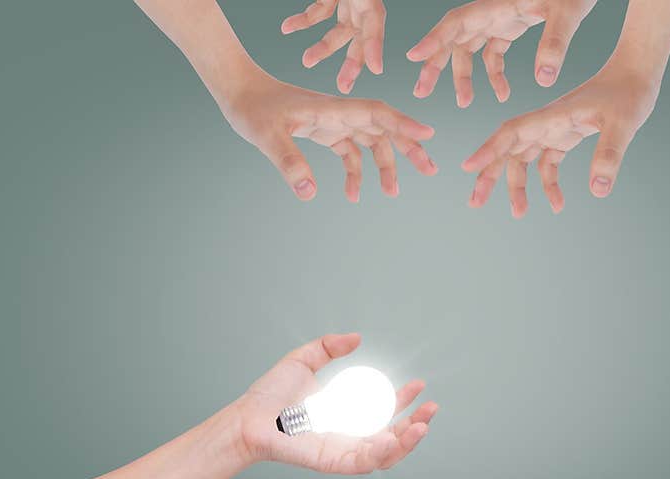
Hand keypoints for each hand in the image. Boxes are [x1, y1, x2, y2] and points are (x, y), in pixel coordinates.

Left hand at [225, 73, 436, 200]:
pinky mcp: (325, 132)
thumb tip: (310, 192)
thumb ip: (289, 162)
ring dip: (385, 165)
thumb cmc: (253, 108)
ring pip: (371, 141)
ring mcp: (334, 123)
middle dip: (408, 147)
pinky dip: (355, 172)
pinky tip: (352, 194)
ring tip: (391, 192)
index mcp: (333, 109)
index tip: (426, 135)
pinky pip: (350, 152)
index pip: (376, 112)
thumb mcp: (267, 136)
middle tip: (430, 169)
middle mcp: (339, 114)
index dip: (403, 123)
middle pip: (383, 127)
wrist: (239, 93)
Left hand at [235, 334, 437, 473]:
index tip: (420, 385)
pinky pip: (362, 463)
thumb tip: (356, 337)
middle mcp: (348, 434)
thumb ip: (329, 347)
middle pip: (392, 436)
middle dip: (417, 425)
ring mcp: (342, 450)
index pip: (384, 410)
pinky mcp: (332, 462)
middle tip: (432, 408)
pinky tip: (391, 437)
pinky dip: (381, 453)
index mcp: (346, 413)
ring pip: (385, 455)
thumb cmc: (270, 395)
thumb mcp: (305, 359)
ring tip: (422, 426)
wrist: (248, 416)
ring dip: (407, 443)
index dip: (405, 400)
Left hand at [282, 0, 386, 93]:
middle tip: (344, 87)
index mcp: (371, 5)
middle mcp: (361, 9)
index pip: (374, 32)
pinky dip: (301, 23)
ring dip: (322, 50)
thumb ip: (367, 13)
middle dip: (351, 65)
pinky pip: (316, 14)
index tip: (376, 70)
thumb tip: (366, 33)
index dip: (375, 50)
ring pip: (336, 34)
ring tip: (307, 62)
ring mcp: (346, 4)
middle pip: (358, 42)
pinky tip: (286, 29)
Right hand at [407, 0, 596, 105]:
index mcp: (496, 5)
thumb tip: (543, 80)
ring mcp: (500, 19)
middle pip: (453, 38)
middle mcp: (492, 12)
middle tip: (421, 92)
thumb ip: (554, 44)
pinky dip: (494, 75)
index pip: (456, 22)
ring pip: (469, 49)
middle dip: (435, 65)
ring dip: (464, 76)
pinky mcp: (512, 27)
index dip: (433, 40)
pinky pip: (493, 54)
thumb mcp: (568, 12)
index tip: (413, 57)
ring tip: (465, 103)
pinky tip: (503, 94)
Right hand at [462, 62, 659, 216]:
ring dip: (517, 186)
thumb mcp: (623, 124)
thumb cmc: (628, 93)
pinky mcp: (563, 137)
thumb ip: (609, 154)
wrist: (636, 75)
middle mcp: (545, 123)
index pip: (511, 132)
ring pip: (523, 160)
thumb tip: (598, 191)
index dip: (488, 150)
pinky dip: (548, 185)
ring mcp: (552, 131)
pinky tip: (558, 205)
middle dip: (489, 174)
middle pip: (508, 149)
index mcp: (551, 115)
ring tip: (518, 213)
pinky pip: (547, 165)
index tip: (469, 168)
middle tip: (475, 202)